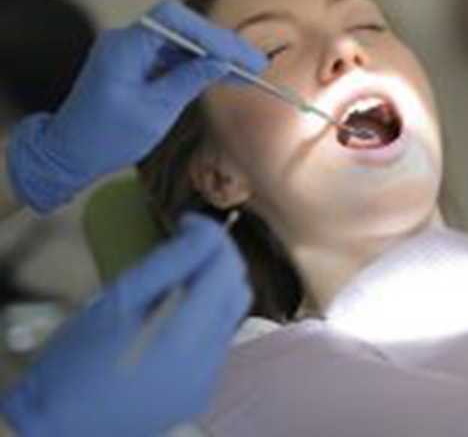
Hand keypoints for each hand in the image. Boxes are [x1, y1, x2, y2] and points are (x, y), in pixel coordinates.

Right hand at [0, 213, 251, 436]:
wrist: (58, 428)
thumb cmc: (78, 358)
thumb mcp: (118, 300)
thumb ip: (168, 264)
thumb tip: (205, 233)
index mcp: (186, 332)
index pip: (227, 267)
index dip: (213, 237)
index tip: (187, 223)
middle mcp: (209, 358)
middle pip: (236, 291)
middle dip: (217, 263)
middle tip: (182, 251)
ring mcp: (208, 380)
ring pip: (229, 318)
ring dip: (212, 293)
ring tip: (173, 288)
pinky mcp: (201, 394)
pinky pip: (216, 346)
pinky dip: (203, 324)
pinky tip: (169, 325)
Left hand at [6, 0, 266, 211]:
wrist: (71, 153)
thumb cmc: (105, 137)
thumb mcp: (155, 111)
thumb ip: (188, 81)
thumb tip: (219, 62)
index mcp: (124, 47)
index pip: (173, 20)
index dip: (210, 33)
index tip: (238, 54)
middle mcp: (127, 41)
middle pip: (182, 27)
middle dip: (220, 44)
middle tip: (254, 63)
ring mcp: (132, 51)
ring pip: (182, 42)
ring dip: (214, 55)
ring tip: (247, 71)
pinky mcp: (138, 64)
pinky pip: (174, 56)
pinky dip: (199, 65)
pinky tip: (225, 75)